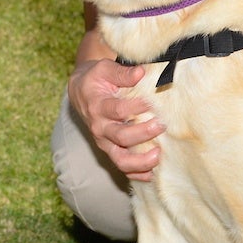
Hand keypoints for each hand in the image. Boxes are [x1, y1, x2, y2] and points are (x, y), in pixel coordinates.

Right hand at [69, 58, 161, 181]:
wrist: (80, 92)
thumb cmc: (95, 79)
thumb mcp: (104, 69)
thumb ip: (121, 72)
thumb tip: (140, 72)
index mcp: (97, 106)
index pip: (117, 110)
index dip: (136, 107)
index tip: (152, 103)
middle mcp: (100, 128)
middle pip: (121, 137)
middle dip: (143, 133)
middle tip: (161, 125)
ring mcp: (104, 142)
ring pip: (120, 159)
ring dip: (141, 160)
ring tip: (158, 155)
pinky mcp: (111, 150)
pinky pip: (123, 167)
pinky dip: (137, 173)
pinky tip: (152, 173)